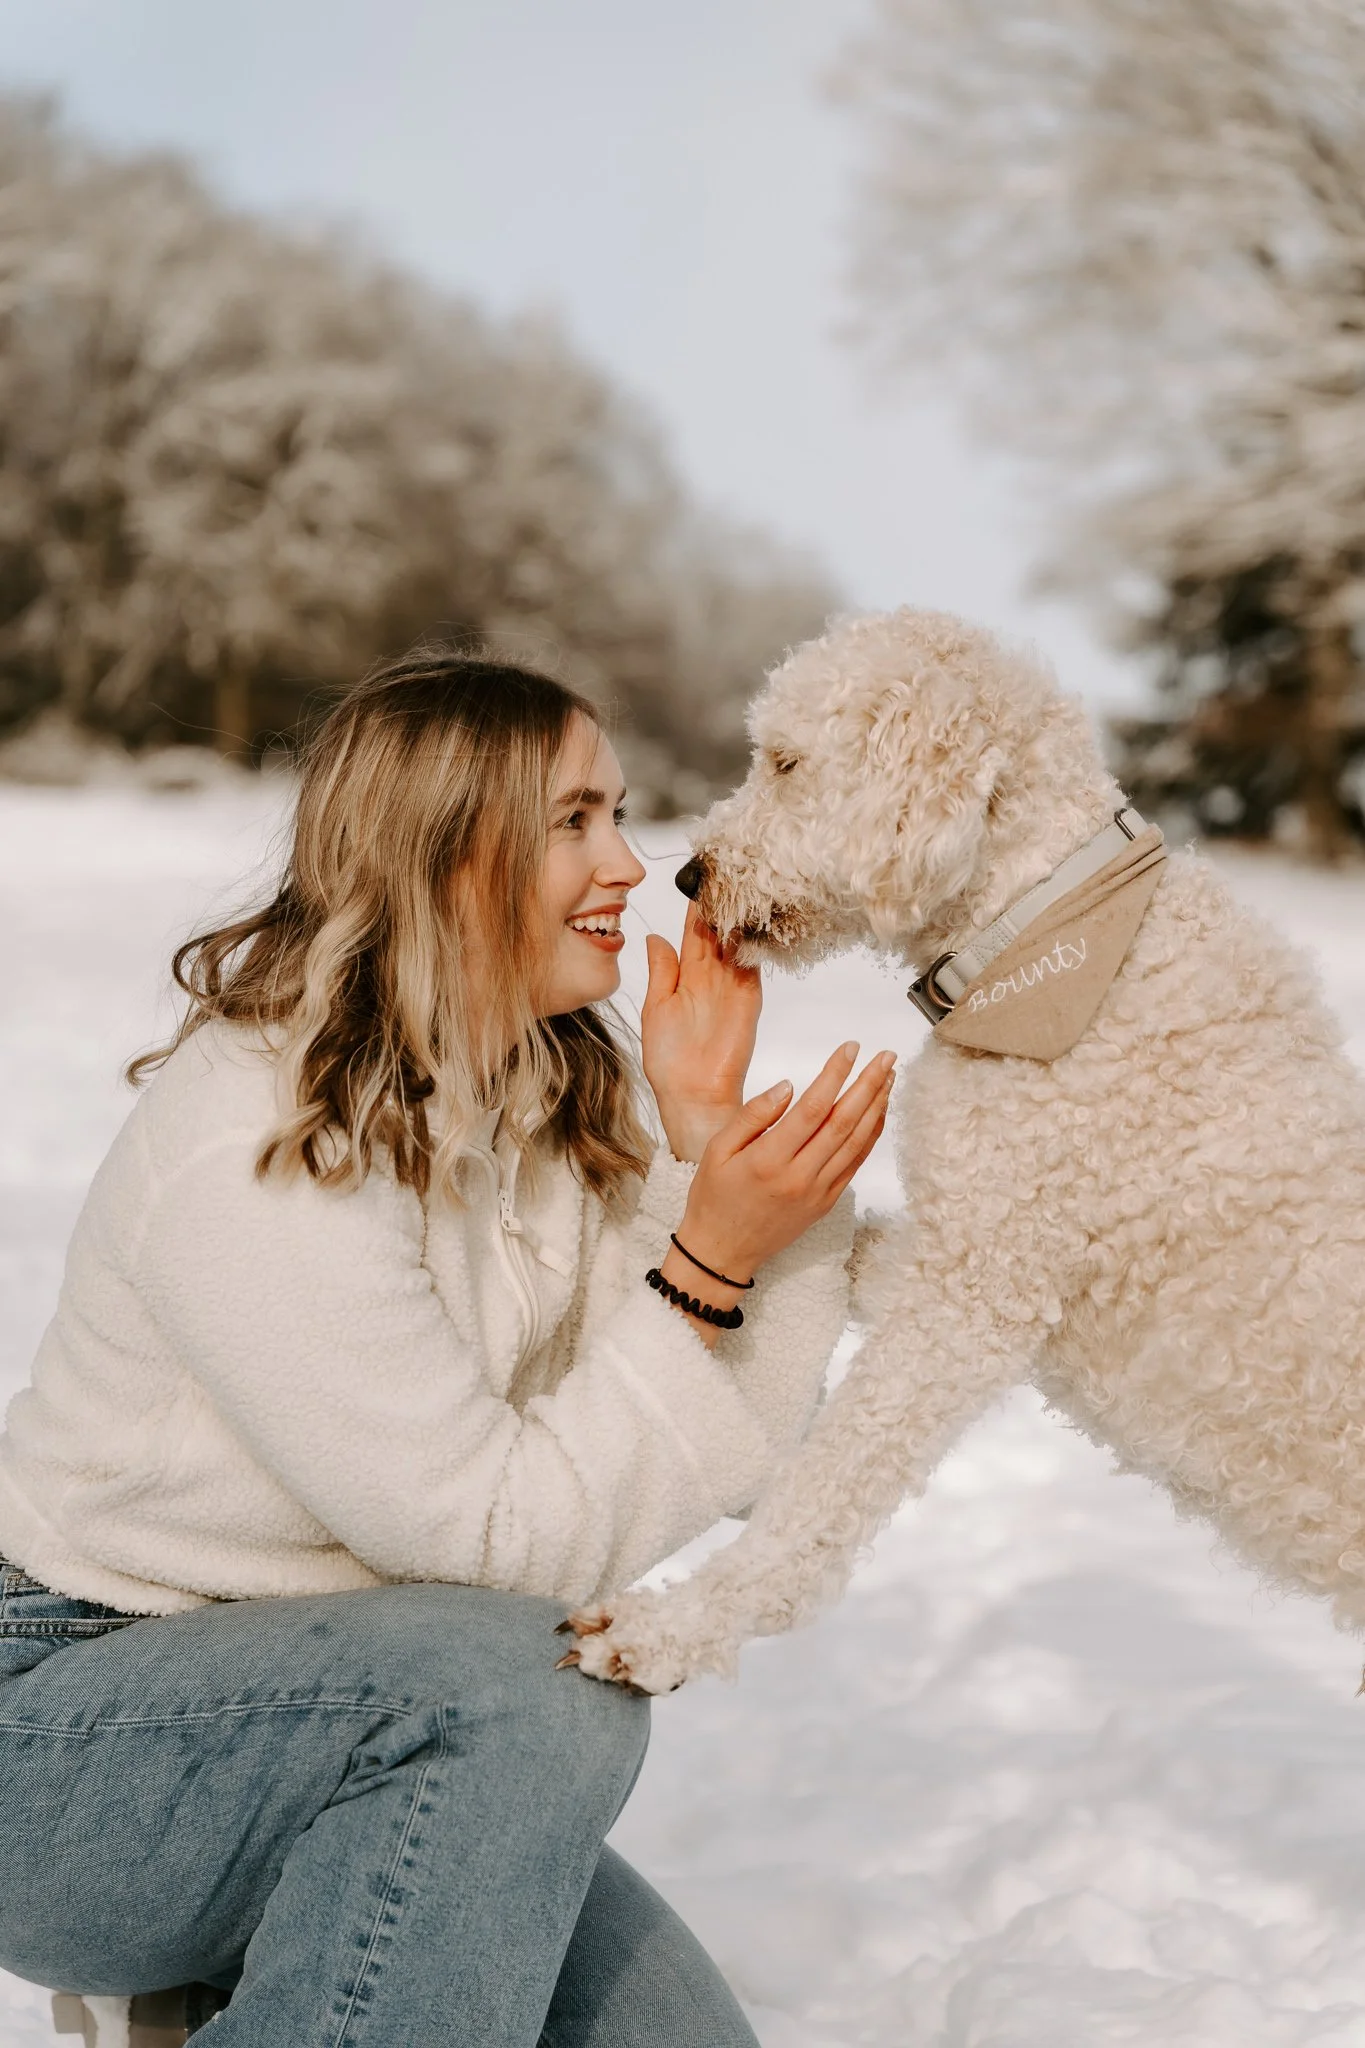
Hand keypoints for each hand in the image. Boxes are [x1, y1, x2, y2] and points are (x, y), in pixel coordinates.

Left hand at [641, 903, 761, 1161]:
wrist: (692, 1096)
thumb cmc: (669, 1061)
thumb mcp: (656, 1009)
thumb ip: (661, 972)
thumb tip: (654, 936)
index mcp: (684, 976)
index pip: (693, 931)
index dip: (696, 906)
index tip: (699, 878)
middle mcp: (710, 977)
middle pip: (719, 930)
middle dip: (723, 901)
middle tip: (726, 870)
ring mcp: (732, 985)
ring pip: (738, 941)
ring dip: (740, 916)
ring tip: (741, 886)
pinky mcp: (749, 998)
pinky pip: (753, 964)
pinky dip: (755, 942)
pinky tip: (754, 919)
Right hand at [676, 1041, 895, 1282]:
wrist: (722, 1251)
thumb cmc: (714, 1197)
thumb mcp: (717, 1151)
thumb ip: (752, 1116)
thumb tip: (788, 1087)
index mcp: (769, 1160)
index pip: (813, 1108)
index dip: (835, 1075)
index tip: (850, 1048)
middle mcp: (799, 1177)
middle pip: (844, 1122)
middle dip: (868, 1084)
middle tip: (887, 1056)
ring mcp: (818, 1192)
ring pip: (856, 1143)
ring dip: (877, 1107)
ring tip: (889, 1077)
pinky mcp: (826, 1203)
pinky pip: (855, 1164)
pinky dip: (871, 1136)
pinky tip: (878, 1113)